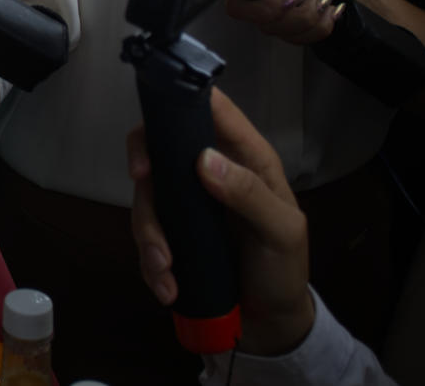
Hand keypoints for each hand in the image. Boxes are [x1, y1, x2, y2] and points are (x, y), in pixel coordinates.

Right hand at [127, 89, 315, 357]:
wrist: (271, 324)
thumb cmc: (284, 268)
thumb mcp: (281, 232)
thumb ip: (250, 195)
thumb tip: (204, 159)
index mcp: (244, 159)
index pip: (211, 110)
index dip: (181, 101)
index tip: (159, 120)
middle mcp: (210, 172)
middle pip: (160, 144)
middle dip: (144, 162)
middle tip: (140, 177)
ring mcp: (186, 203)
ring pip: (147, 194)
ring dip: (148, 231)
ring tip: (165, 268)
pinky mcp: (171, 234)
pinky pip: (145, 234)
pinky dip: (149, 260)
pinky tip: (167, 285)